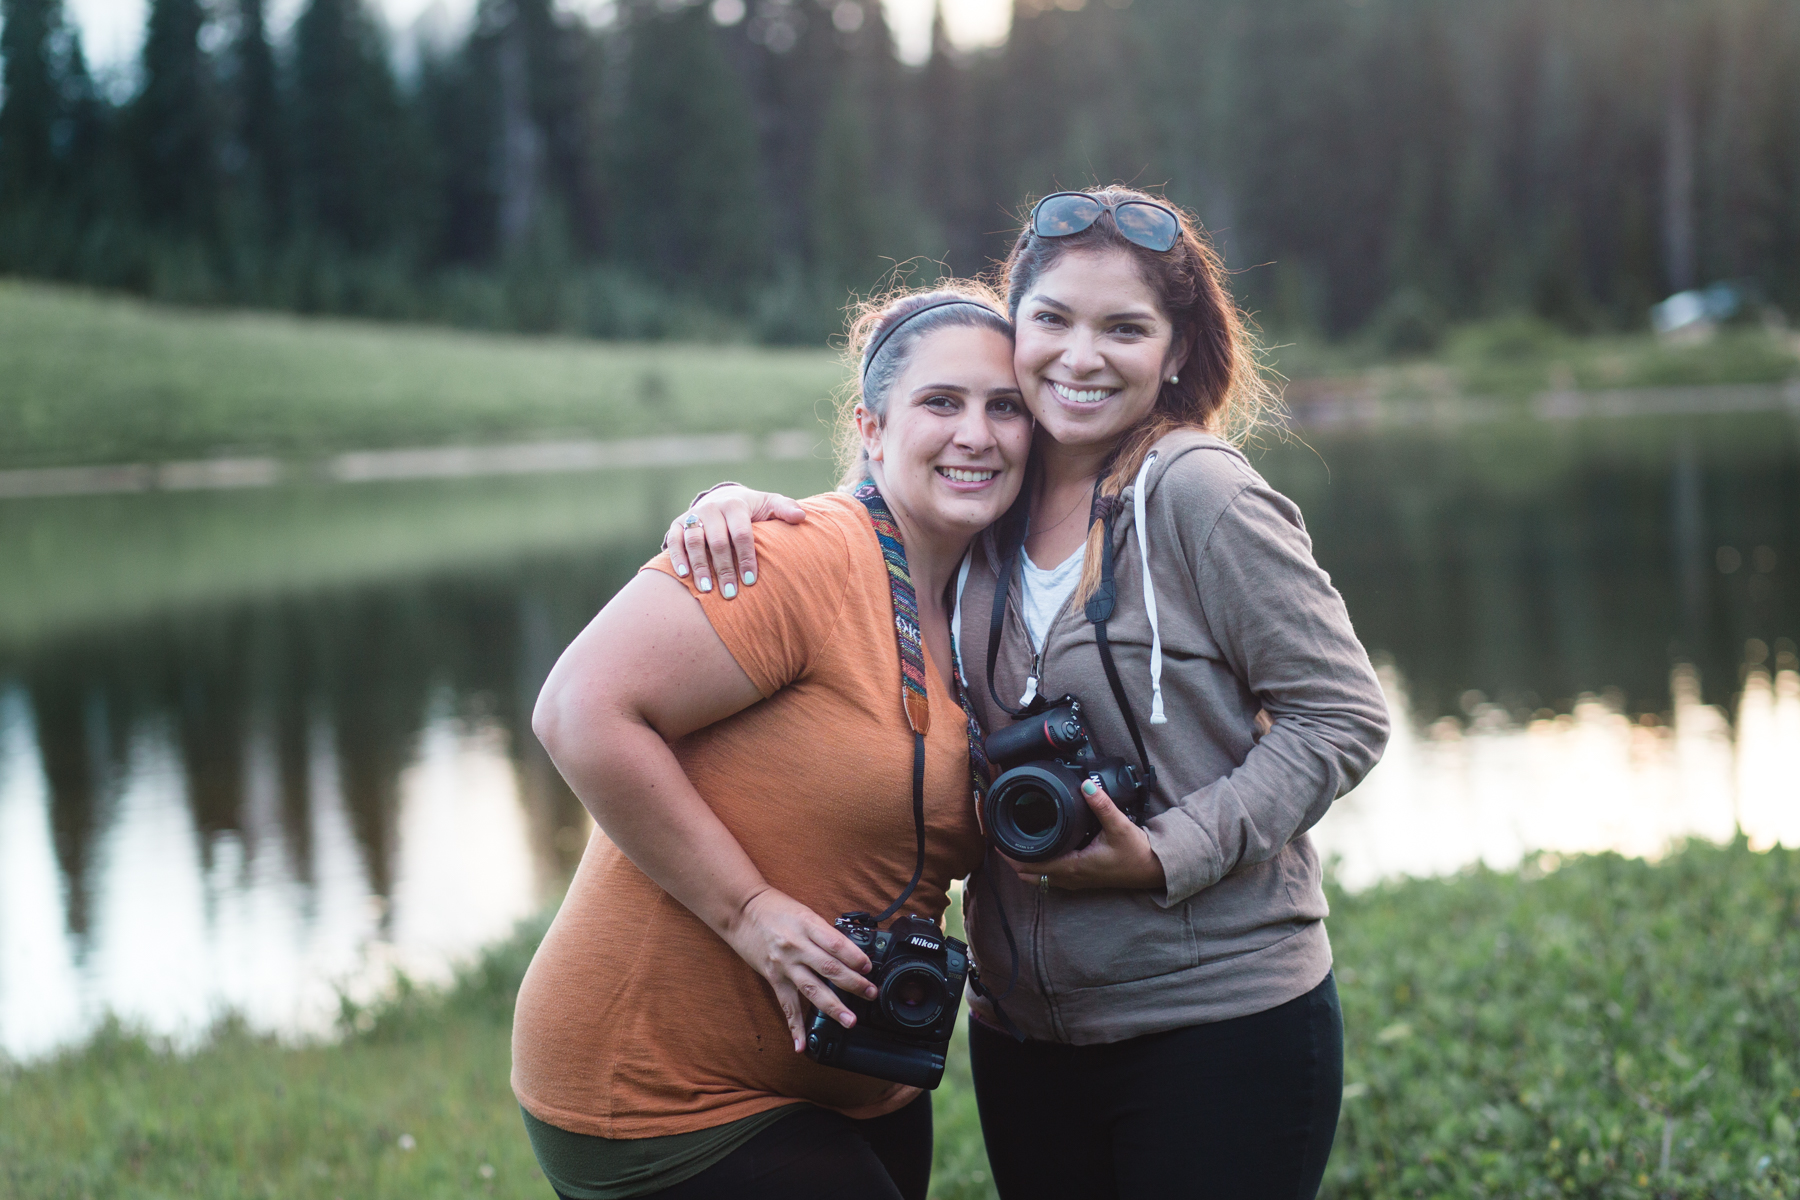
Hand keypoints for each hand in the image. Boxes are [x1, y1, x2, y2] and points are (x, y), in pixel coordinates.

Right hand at [664, 486, 804, 598]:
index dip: (746, 559)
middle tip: (731, 594)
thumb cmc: (751, 509)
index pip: (742, 534)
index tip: (751, 582)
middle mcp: (712, 508)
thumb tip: (801, 517)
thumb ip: (784, 509)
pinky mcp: (677, 524)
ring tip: (707, 589)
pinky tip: (684, 575)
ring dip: (700, 566)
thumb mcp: (769, 504)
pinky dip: (678, 557)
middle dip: (724, 569)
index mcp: (736, 504)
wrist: (721, 498)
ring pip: (695, 542)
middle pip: (718, 542)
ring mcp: (693, 516)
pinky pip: (675, 540)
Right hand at [722, 887, 877, 1052]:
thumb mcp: (805, 913)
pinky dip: (794, 1026)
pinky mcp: (773, 978)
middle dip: (853, 984)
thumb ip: (825, 933)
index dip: (855, 957)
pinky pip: (786, 1005)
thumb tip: (851, 953)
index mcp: (807, 925)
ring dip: (833, 1007)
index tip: (869, 967)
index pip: (836, 944)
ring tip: (849, 1020)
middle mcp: (796, 946)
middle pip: (829, 968)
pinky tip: (801, 1044)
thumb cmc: (776, 908)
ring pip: (812, 990)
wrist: (742, 910)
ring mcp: (784, 965)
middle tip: (870, 993)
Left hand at [1007, 780, 1166, 891]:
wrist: (1153, 869)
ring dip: (1025, 866)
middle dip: (1013, 861)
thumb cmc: (1137, 852)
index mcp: (1073, 866)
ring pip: (1041, 878)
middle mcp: (1071, 877)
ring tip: (1014, 846)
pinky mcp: (1083, 878)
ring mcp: (1076, 881)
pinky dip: (1040, 867)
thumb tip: (1086, 785)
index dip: (1012, 856)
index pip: (1033, 866)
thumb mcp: (1119, 825)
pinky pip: (1053, 877)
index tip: (998, 842)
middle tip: (1000, 842)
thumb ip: (1101, 804)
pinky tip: (1040, 851)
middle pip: (1030, 876)